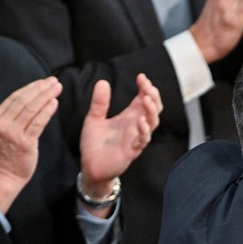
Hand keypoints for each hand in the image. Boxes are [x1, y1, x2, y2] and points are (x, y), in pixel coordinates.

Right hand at [0, 77, 62, 212]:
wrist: (4, 175)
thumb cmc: (8, 153)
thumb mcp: (3, 130)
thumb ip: (12, 115)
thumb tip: (29, 99)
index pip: (15, 97)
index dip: (31, 87)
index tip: (44, 81)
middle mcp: (2, 122)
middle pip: (24, 100)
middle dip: (41, 88)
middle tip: (54, 81)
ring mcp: (12, 132)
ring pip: (31, 109)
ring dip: (46, 96)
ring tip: (57, 88)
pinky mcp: (24, 142)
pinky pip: (37, 123)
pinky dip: (46, 111)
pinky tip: (54, 103)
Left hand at [79, 74, 160, 206]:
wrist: (90, 166)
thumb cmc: (94, 145)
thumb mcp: (94, 118)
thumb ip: (99, 102)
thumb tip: (103, 82)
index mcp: (128, 117)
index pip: (143, 99)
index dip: (145, 88)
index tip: (140, 77)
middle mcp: (135, 126)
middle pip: (153, 109)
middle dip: (153, 96)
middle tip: (147, 86)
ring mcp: (135, 138)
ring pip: (152, 123)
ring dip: (151, 111)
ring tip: (146, 99)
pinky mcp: (131, 151)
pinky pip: (143, 140)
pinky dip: (144, 130)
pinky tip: (140, 121)